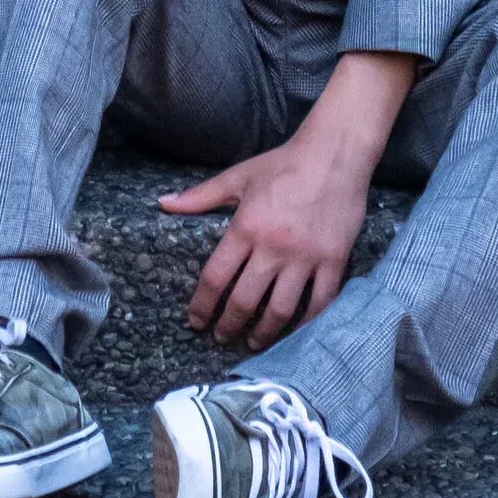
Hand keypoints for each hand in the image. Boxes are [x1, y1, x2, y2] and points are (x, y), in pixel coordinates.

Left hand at [159, 131, 376, 350]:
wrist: (334, 153)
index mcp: (246, 227)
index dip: (202, 304)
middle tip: (221, 338)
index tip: (195, 321)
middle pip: (244, 300)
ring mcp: (305, 257)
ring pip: (280, 309)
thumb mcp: (238, 177)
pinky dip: (304, 324)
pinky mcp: (333, 261)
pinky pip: (319, 303)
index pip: (215, 277)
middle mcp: (273, 247)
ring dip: (263, 332)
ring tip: (253, 343)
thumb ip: (200, 196)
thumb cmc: (283, 164)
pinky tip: (292, 332)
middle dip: (228, 325)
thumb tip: (163, 204)